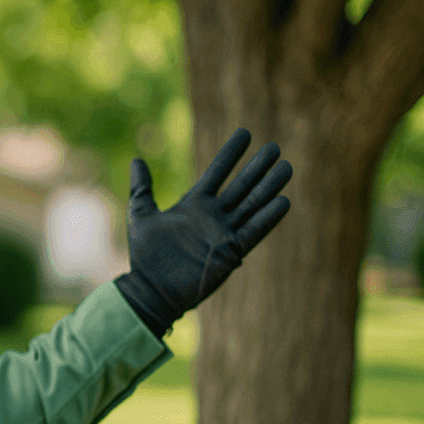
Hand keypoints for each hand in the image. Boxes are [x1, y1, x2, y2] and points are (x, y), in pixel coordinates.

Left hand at [114, 127, 291, 336]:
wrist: (151, 289)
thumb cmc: (145, 256)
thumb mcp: (141, 216)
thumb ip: (142, 189)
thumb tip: (136, 160)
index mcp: (193, 204)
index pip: (217, 172)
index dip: (231, 153)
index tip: (245, 133)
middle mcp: (212, 216)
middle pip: (241, 186)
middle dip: (257, 167)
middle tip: (275, 147)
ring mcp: (223, 233)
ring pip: (252, 205)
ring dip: (269, 187)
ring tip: (287, 167)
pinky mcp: (230, 252)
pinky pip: (253, 232)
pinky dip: (267, 218)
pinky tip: (283, 202)